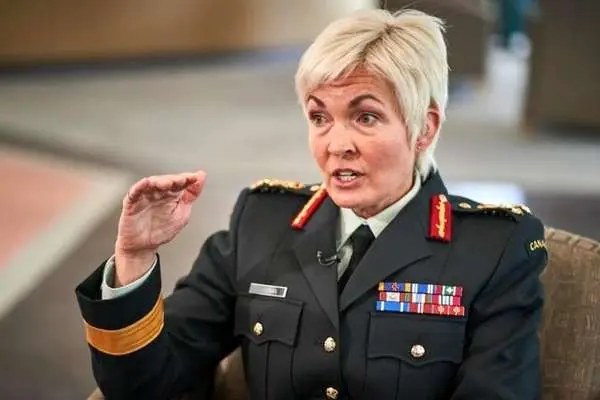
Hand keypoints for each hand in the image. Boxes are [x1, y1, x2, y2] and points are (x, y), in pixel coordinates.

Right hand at [114, 171, 205, 285]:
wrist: (144, 247)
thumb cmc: (160, 230)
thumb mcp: (182, 213)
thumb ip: (191, 195)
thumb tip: (201, 176)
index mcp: (171, 195)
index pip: (180, 183)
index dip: (188, 179)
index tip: (195, 178)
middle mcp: (158, 193)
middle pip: (166, 181)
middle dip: (174, 180)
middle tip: (182, 180)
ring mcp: (145, 197)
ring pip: (151, 184)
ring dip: (159, 181)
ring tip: (168, 183)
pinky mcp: (131, 204)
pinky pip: (134, 193)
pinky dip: (139, 187)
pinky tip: (146, 183)